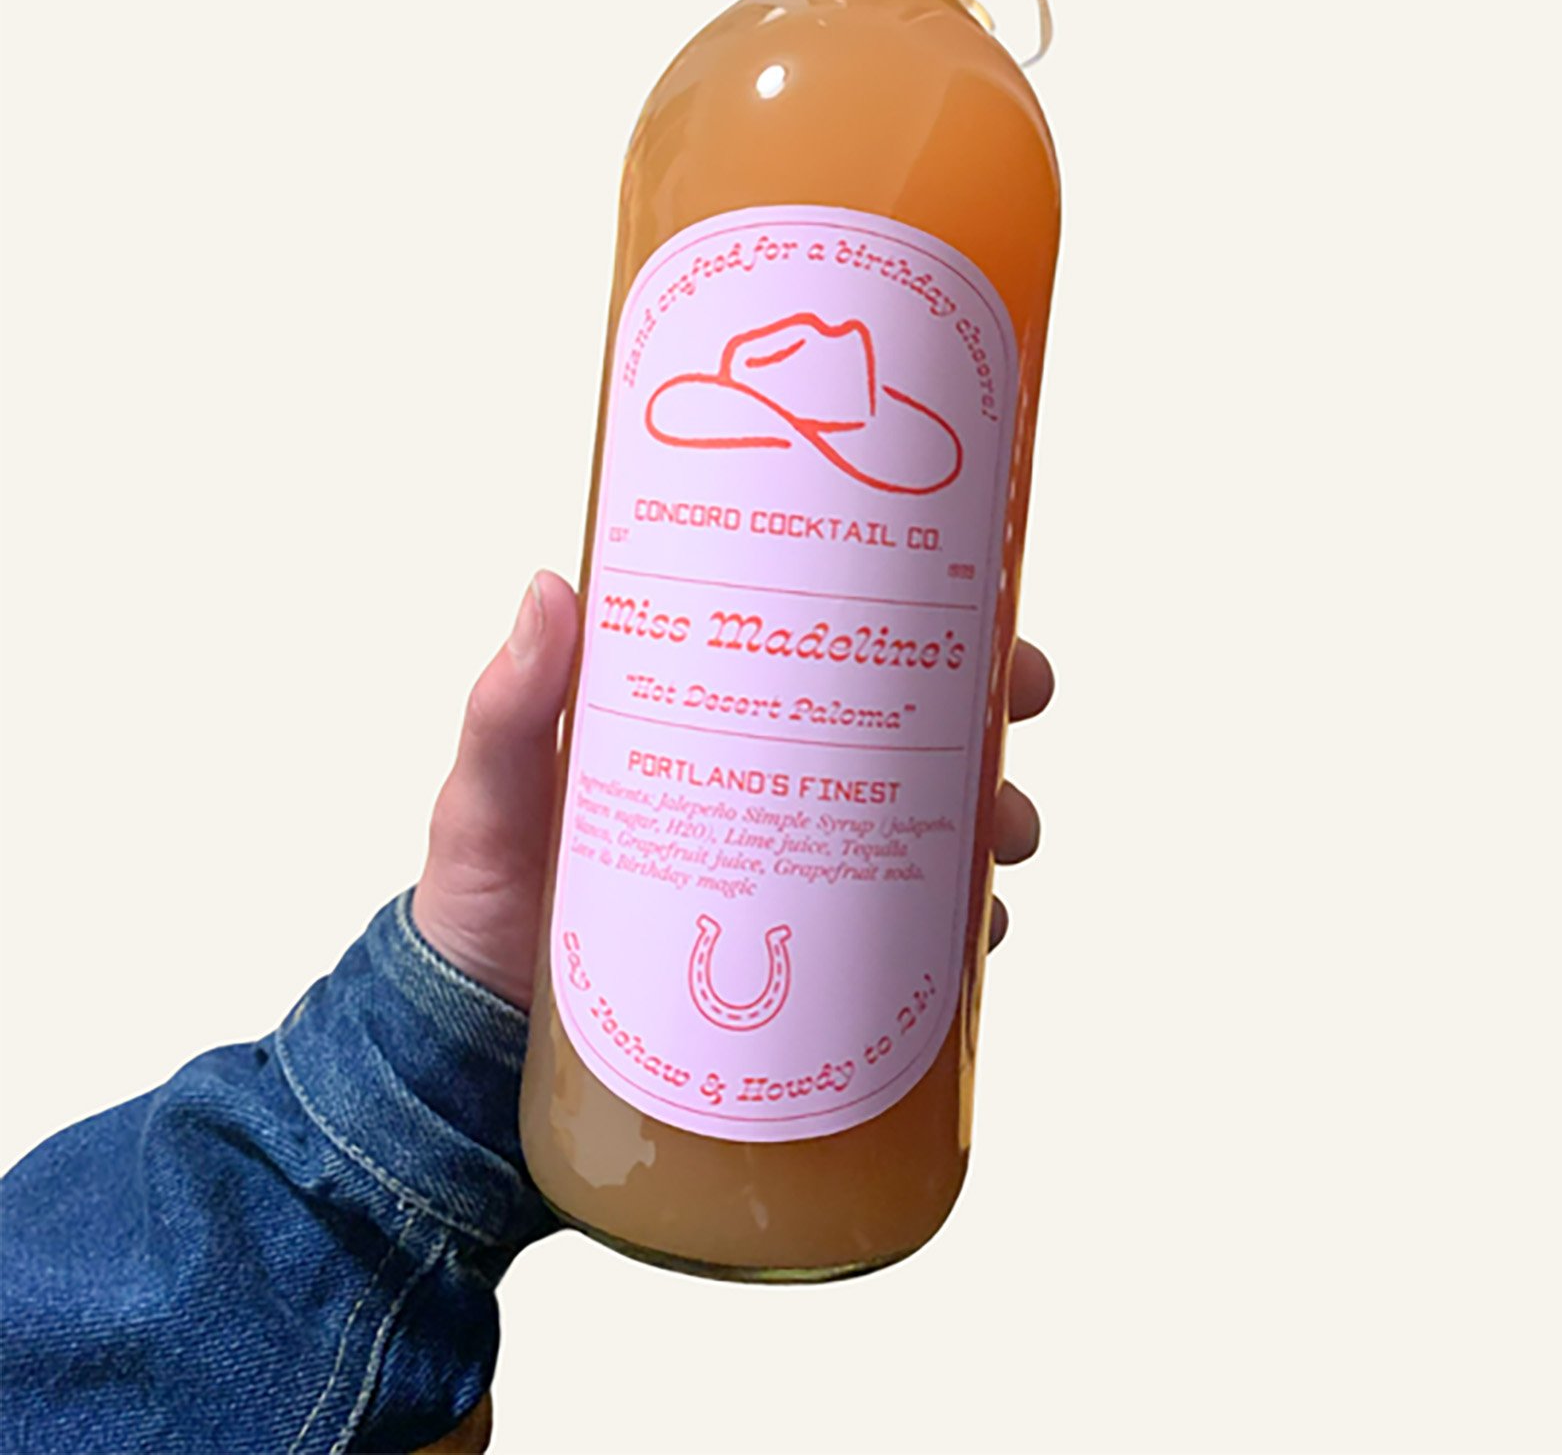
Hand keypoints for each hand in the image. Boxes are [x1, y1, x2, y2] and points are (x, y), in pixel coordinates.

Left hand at [413, 572, 1052, 1008]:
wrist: (476, 1044)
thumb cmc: (482, 895)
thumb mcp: (490, 790)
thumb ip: (510, 707)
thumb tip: (549, 587)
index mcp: (716, 714)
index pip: (831, 641)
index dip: (923, 613)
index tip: (984, 600)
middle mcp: (773, 782)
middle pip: (910, 727)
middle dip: (987, 711)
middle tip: (1016, 709)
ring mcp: (797, 872)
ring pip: (930, 828)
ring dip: (990, 818)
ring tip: (1004, 836)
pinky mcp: (807, 965)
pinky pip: (910, 940)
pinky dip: (960, 930)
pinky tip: (978, 933)